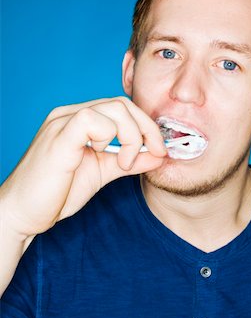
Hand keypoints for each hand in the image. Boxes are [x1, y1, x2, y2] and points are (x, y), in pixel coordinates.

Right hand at [0, 97, 166, 237]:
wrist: (23, 214)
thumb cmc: (57, 192)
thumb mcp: (102, 172)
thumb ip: (129, 161)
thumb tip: (158, 155)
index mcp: (80, 120)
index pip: (122, 107)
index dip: (146, 125)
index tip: (160, 149)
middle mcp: (70, 115)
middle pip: (122, 103)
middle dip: (147, 128)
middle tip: (155, 152)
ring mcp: (63, 123)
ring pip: (114, 109)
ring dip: (131, 136)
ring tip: (124, 163)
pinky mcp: (58, 138)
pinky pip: (91, 121)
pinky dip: (110, 137)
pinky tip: (104, 157)